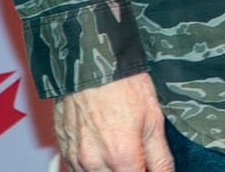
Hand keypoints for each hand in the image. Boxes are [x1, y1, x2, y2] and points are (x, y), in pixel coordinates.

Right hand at [53, 73, 170, 171]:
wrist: (91, 65)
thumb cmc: (124, 86)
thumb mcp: (153, 119)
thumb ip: (160, 156)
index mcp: (122, 158)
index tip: (151, 167)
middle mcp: (95, 163)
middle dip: (129, 170)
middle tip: (139, 157)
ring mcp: (76, 158)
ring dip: (111, 170)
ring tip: (121, 147)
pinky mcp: (64, 150)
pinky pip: (77, 169)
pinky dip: (93, 165)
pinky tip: (104, 147)